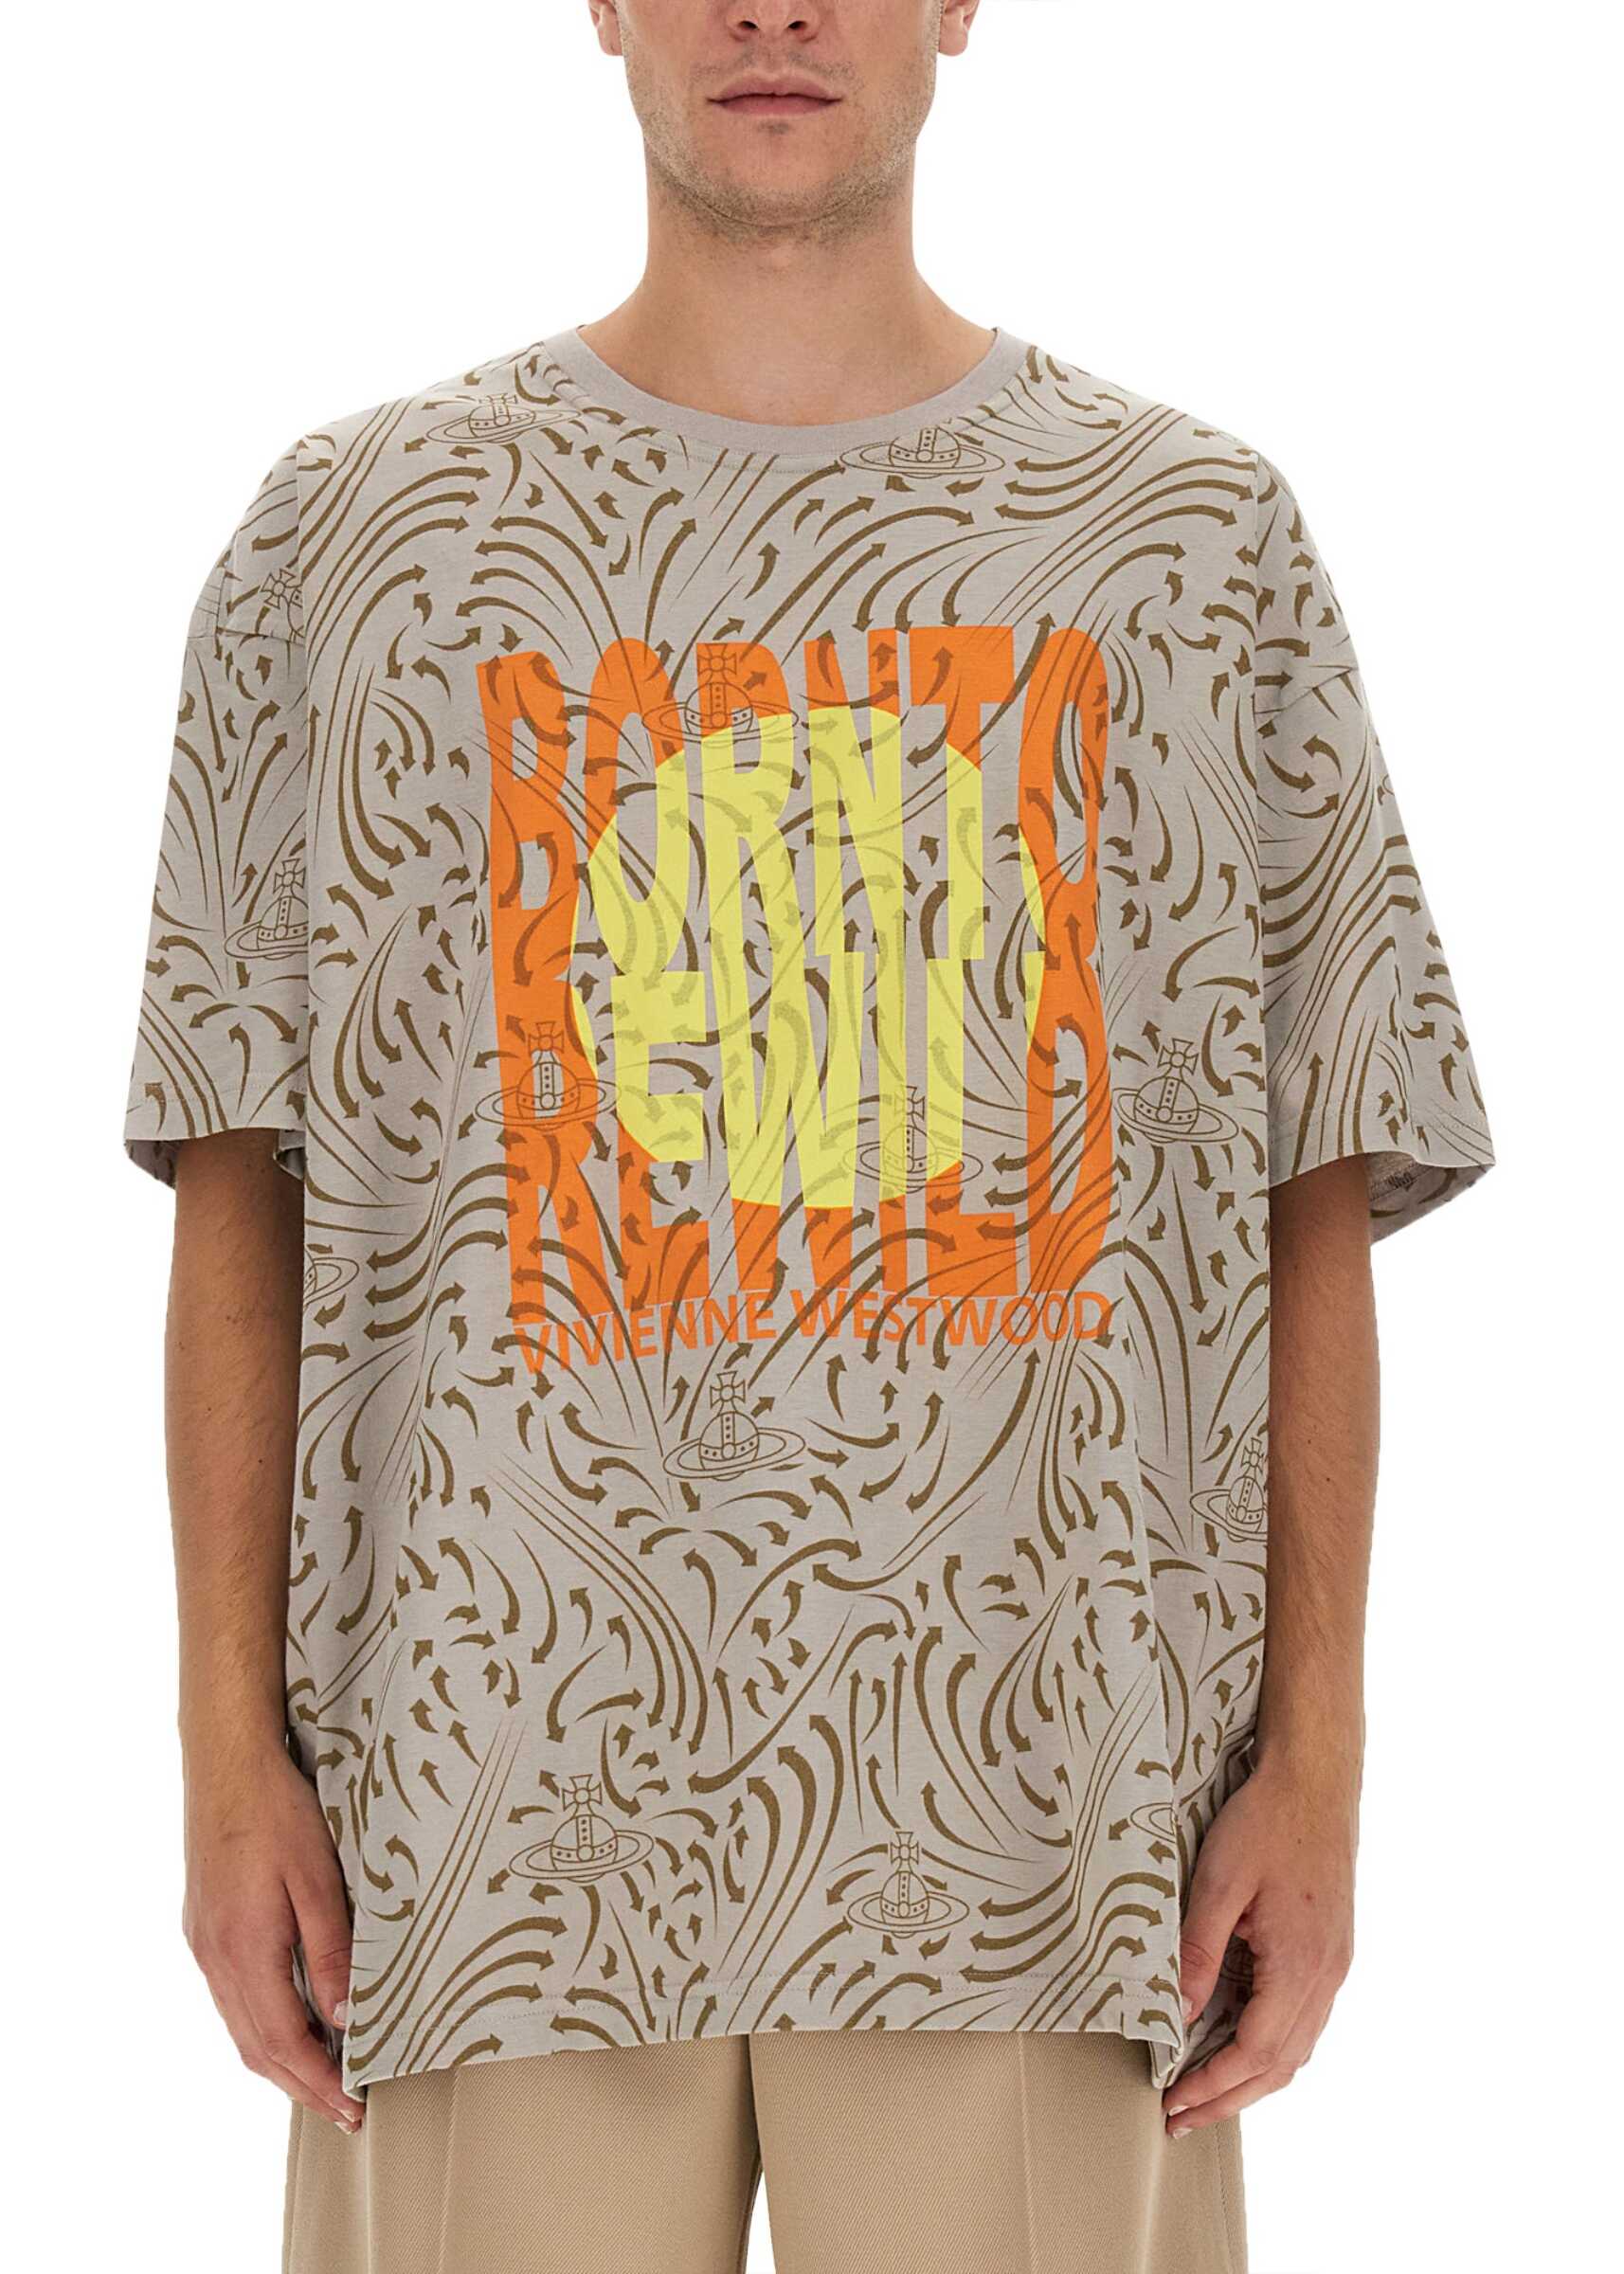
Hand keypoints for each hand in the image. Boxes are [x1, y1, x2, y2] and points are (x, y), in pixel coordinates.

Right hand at [181, 1740, 363, 2131]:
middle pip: (255, 2048)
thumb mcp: (317, 1878)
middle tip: (343, 2111)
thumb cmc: (277, 1811)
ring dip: (280, 2060)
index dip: (317, 2083)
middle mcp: (214, 1957)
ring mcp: (203, 1943)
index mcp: (243, 1950)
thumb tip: (344, 2020)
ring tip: (323, 2078)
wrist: (225, 1762)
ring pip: (240, 2026)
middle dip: (300, 2086)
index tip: (352, 2109)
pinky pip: (232, 1997)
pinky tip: (290, 2021)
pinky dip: (262, 2025)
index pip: (281, 2043)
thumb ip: (330, 1951)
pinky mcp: (203, 1927)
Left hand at [1163, 1755, 1356, 2135]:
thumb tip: (1179, 2015)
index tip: (1173, 2102)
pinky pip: (1303, 2020)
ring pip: (1296, 2048)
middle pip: (1279, 2065)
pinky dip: (1269, 2046)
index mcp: (1301, 1965)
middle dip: (1227, 2097)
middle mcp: (1326, 1977)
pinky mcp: (1331, 1952)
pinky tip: (1237, 2043)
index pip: (1255, 2052)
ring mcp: (1334, 1967)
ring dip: (1250, 2078)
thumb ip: (1200, 1953)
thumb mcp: (1220, 1883)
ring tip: (1203, 2092)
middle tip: (1179, 2117)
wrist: (1317, 1781)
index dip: (1212, 2085)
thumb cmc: (1266, 1822)